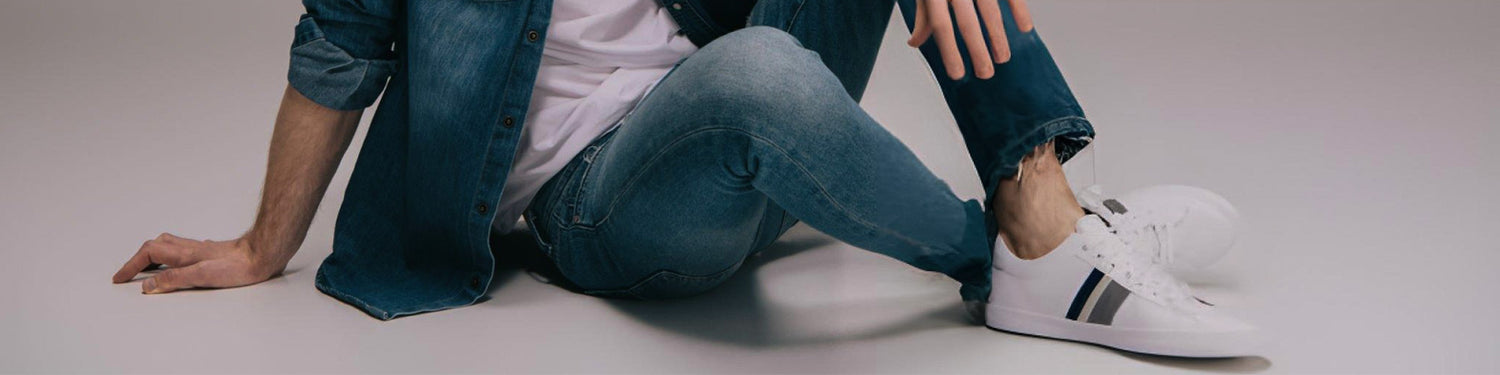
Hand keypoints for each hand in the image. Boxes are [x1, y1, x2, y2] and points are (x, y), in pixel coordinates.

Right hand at [112, 233, 281, 293]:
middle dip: (138, 259)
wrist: (263, 254)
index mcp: (183, 253)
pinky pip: (183, 250)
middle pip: (155, 246)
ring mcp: (200, 249)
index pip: (148, 253)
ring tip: (147, 268)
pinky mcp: (211, 253)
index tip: (119, 278)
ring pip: (169, 245)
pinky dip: (172, 255)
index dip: (131, 265)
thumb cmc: (238, 266)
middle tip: (129, 274)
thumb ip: (174, 279)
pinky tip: (179, 263)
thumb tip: (147, 285)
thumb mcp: (202, 276)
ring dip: (153, 255)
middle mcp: (189, 247)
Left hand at [907, 0, 1034, 79]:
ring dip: (998, 37)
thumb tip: (915, 43)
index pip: (941, 26)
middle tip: (985, 74)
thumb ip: (923, 14)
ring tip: (1002, 58)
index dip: (948, 52)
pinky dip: (1019, 10)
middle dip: (977, 51)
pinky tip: (1025, 29)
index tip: (957, 75)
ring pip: (989, 10)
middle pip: (967, 23)